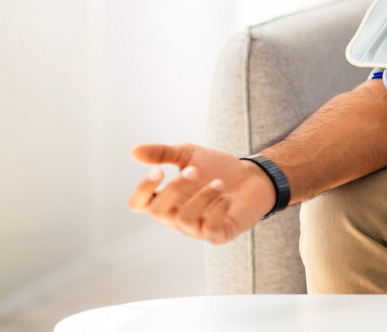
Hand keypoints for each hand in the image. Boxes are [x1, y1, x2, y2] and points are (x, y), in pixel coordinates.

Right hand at [128, 143, 276, 243]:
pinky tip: (228, 197)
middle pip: (158, 212)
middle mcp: (176, 217)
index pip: (139, 204)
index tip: (159, 171)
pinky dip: (218, 210)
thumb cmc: (218, 168)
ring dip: (202, 197)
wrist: (253, 176)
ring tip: (219, 182)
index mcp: (166, 199)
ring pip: (185, 220)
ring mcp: (196, 229)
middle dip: (175, 189)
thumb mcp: (189, 155)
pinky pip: (210, 230)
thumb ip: (163, 153)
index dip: (142, 190)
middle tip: (194, 170)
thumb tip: (133, 152)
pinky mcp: (218, 235)